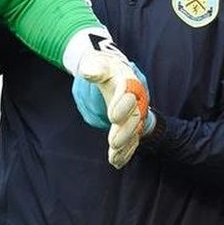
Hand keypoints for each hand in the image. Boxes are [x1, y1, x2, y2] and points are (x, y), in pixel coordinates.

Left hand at [75, 50, 152, 168]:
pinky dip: (125, 151)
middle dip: (125, 131)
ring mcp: (135, 112)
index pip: (129, 92)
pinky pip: (131, 139)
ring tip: (113, 157)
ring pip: (134, 131)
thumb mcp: (98, 63)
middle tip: (113, 143)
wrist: (110, 72)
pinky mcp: (131, 124)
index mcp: (128, 80)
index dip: (122, 104)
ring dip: (125, 146)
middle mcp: (136, 98)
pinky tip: (116, 162)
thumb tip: (87, 72)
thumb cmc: (102, 67)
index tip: (112, 116)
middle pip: (135, 116)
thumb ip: (94, 68)